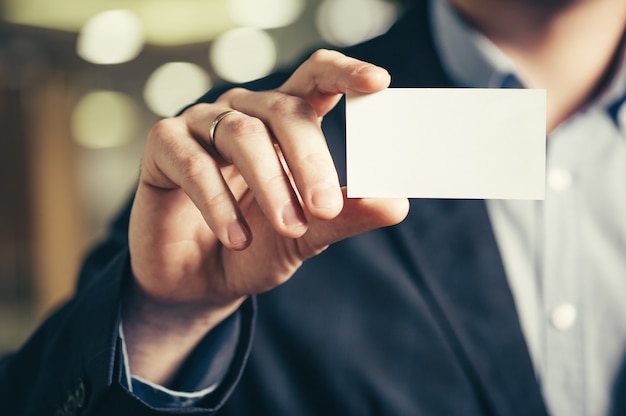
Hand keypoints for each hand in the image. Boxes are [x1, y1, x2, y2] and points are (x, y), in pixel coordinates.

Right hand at [123, 50, 408, 383]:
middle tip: (325, 208)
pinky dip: (218, 203)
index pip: (317, 79)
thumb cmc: (256, 247)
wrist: (199, 282)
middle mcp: (246, 113)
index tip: (379, 82)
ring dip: (270, 185)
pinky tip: (237, 238)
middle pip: (285, 110)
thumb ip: (345, 217)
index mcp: (285, 122)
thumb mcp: (307, 235)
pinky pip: (193, 161)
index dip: (345, 74)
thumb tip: (397, 203)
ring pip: (242, 134)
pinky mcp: (164, 146)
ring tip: (288, 229)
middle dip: (311, 161)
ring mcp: (202, 125)